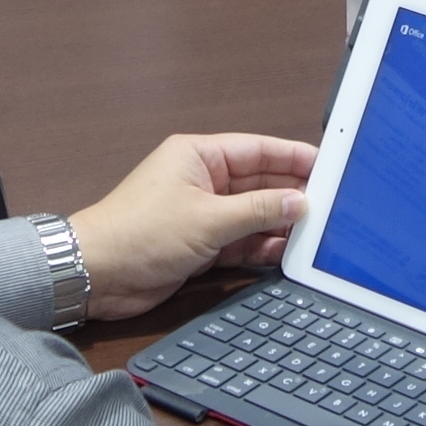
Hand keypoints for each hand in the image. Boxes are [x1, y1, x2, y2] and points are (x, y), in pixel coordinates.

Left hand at [69, 132, 316, 322]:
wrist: (95, 275)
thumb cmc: (136, 234)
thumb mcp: (207, 220)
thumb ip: (258, 211)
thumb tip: (298, 201)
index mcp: (199, 155)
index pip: (258, 150)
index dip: (294, 157)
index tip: (328, 166)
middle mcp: (202, 180)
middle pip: (259, 183)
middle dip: (291, 195)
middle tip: (329, 206)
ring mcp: (202, 213)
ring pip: (253, 215)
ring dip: (278, 225)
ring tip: (314, 234)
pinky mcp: (200, 245)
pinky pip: (240, 241)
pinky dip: (261, 248)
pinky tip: (285, 254)